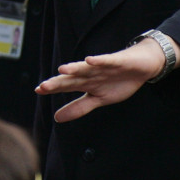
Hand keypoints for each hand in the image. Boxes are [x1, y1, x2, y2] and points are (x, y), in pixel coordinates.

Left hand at [35, 38, 168, 121]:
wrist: (141, 67)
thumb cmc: (118, 82)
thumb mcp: (98, 99)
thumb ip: (78, 108)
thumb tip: (56, 118)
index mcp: (84, 83)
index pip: (65, 86)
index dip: (52, 88)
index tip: (38, 90)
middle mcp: (89, 73)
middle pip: (72, 78)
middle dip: (58, 82)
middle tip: (43, 86)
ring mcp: (101, 67)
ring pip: (85, 68)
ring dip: (74, 69)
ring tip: (62, 70)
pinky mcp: (116, 61)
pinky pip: (106, 61)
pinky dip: (98, 61)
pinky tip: (89, 60)